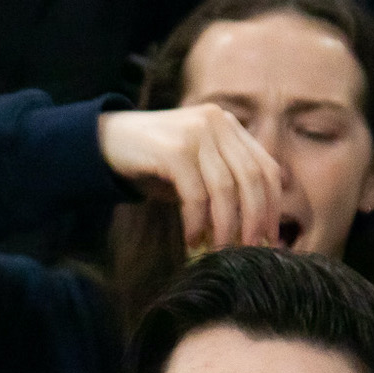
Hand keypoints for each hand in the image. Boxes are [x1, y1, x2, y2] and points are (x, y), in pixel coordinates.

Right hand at [98, 106, 284, 251]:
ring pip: (226, 187)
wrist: (101, 142)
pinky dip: (197, 221)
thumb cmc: (149, 163)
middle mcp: (217, 122)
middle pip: (252, 177)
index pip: (266, 166)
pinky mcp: (173, 149)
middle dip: (254, 218)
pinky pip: (195, 193)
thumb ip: (220, 184)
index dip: (272, 204)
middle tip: (251, 249)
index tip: (270, 236)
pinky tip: (193, 239)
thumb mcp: (192, 169)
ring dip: (226, 225)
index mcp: (228, 125)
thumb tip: (249, 227)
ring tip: (220, 250)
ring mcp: (196, 132)